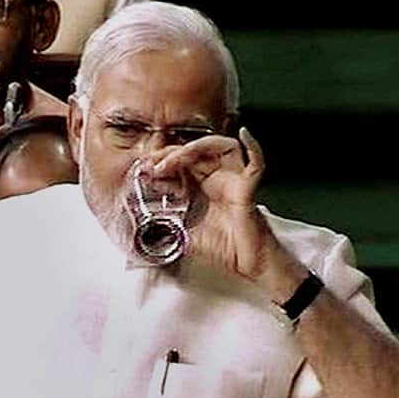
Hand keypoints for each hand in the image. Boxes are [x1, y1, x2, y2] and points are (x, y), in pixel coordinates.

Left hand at [152, 127, 277, 279]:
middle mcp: (218, 178)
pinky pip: (256, 162)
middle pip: (196, 151)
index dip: (162, 160)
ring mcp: (234, 180)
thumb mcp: (183, 232)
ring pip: (219, 147)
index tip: (143, 166)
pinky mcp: (249, 188)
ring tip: (176, 159)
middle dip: (172, 153)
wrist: (246, 262)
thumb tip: (142, 222)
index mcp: (201, 185)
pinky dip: (253, 146)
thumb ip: (166, 222)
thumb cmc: (223, 248)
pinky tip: (244, 134)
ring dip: (196, 148)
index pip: (181, 162)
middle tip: (153, 163)